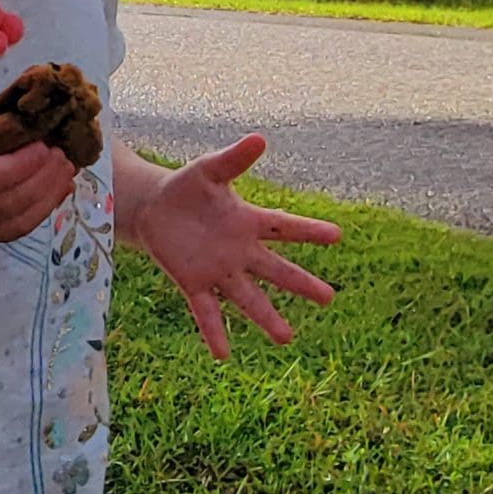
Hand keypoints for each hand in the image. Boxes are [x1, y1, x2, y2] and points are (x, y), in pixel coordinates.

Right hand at [0, 124, 75, 251]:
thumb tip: (11, 133)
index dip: (21, 164)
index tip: (44, 145)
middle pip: (7, 204)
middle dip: (42, 181)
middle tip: (63, 156)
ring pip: (14, 224)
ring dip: (47, 199)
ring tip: (66, 174)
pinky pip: (11, 232)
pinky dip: (37, 213)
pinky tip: (52, 194)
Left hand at [129, 133, 338, 359]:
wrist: (155, 209)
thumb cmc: (189, 188)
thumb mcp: (209, 170)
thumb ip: (234, 159)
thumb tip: (260, 138)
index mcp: (248, 221)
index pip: (284, 227)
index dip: (309, 230)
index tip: (337, 235)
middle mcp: (240, 251)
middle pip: (275, 270)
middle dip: (300, 284)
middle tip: (329, 298)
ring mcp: (219, 270)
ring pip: (248, 298)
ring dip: (266, 317)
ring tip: (286, 338)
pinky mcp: (193, 283)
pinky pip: (207, 311)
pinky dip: (214, 332)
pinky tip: (224, 355)